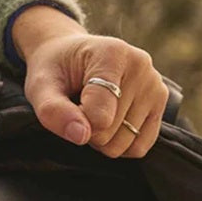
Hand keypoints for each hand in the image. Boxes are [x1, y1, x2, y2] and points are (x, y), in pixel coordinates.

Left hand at [12, 6, 168, 158]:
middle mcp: (141, 65)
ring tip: (94, 113)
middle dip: (89, 130)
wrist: (70, 57)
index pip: (100, 115)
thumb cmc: (55, 71)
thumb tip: (81, 136)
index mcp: (113, 53)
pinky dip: (121, 145)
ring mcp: (155, 84)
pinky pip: (141, 146)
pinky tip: (110, 125)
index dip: (77, 122)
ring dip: (103, 140)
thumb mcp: (40, 87)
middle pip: (111, 132)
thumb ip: (53, 111)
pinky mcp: (160, 103)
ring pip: (126, 144)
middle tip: (80, 108)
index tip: (68, 103)